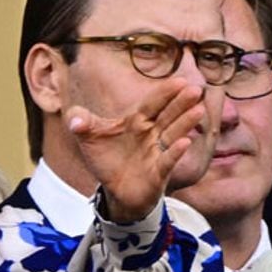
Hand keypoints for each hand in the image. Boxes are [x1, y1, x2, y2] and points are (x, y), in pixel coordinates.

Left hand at [67, 75, 220, 221]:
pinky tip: (185, 143)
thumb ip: (82, 122)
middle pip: (168, 116)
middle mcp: (150, 135)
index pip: (152, 104)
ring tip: (198, 110)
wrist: (116, 191)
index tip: (179, 80)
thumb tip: (73, 118)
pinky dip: (175, 152)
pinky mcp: (158, 173)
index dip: (164, 93)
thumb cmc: (108, 160)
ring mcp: (156, 153)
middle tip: (194, 89)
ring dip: (185, 123)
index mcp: (136, 122)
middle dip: (181, 103)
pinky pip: (168, 160)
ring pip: (173, 134)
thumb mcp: (90, 138)